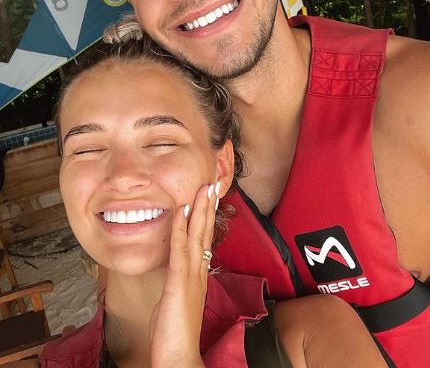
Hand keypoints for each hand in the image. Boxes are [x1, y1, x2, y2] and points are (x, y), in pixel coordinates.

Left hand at [150, 182, 218, 367]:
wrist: (179, 357)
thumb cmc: (175, 332)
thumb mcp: (179, 300)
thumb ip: (180, 281)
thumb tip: (179, 268)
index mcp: (199, 275)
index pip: (204, 239)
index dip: (207, 216)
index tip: (209, 197)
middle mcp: (199, 272)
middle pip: (206, 232)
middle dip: (209, 206)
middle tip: (213, 183)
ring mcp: (191, 276)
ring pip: (197, 236)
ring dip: (200, 210)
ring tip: (204, 189)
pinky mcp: (178, 283)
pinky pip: (180, 251)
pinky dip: (181, 230)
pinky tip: (182, 212)